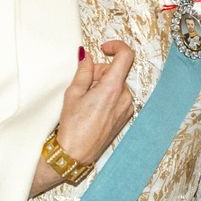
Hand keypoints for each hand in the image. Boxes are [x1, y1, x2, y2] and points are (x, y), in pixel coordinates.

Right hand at [30, 41, 134, 195]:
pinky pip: (118, 97)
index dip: (116, 47)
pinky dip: (106, 96)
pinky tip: (92, 109)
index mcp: (113, 88)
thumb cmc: (73, 126)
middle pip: (115, 72)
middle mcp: (125, 97)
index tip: (104, 48)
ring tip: (85, 101)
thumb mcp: (73, 93)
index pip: (126, 56)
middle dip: (98, 72)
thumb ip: (83, 70)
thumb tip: (86, 55)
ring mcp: (127, 108)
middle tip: (81, 85)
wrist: (76, 154)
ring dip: (101, 85)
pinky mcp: (125, 116)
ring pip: (116, 84)